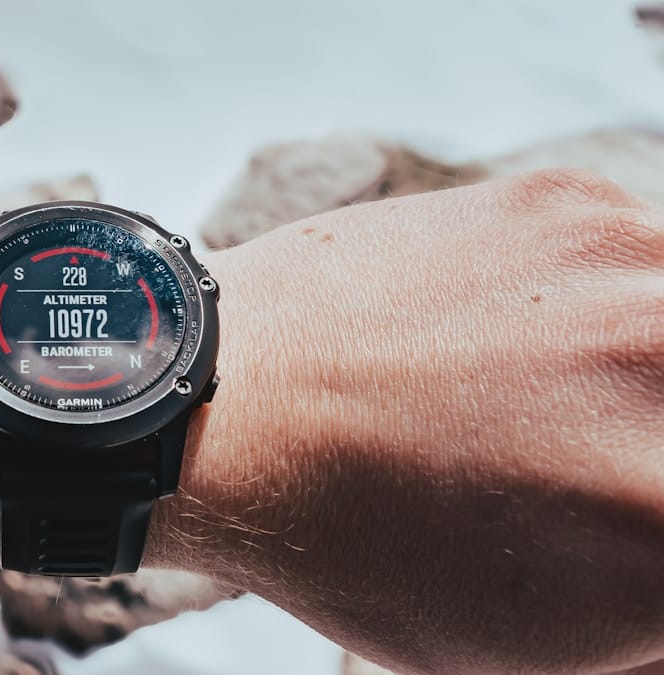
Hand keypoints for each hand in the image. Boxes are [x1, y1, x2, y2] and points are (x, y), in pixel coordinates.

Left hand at [157, 170, 663, 673]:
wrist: (224, 404)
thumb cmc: (352, 546)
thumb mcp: (531, 645)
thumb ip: (646, 614)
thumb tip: (659, 556)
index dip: (646, 535)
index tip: (617, 520)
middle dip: (642, 454)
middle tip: (579, 465)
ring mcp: (629, 268)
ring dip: (637, 376)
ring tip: (534, 402)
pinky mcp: (573, 204)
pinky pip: (629, 266)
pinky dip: (589, 308)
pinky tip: (495, 338)